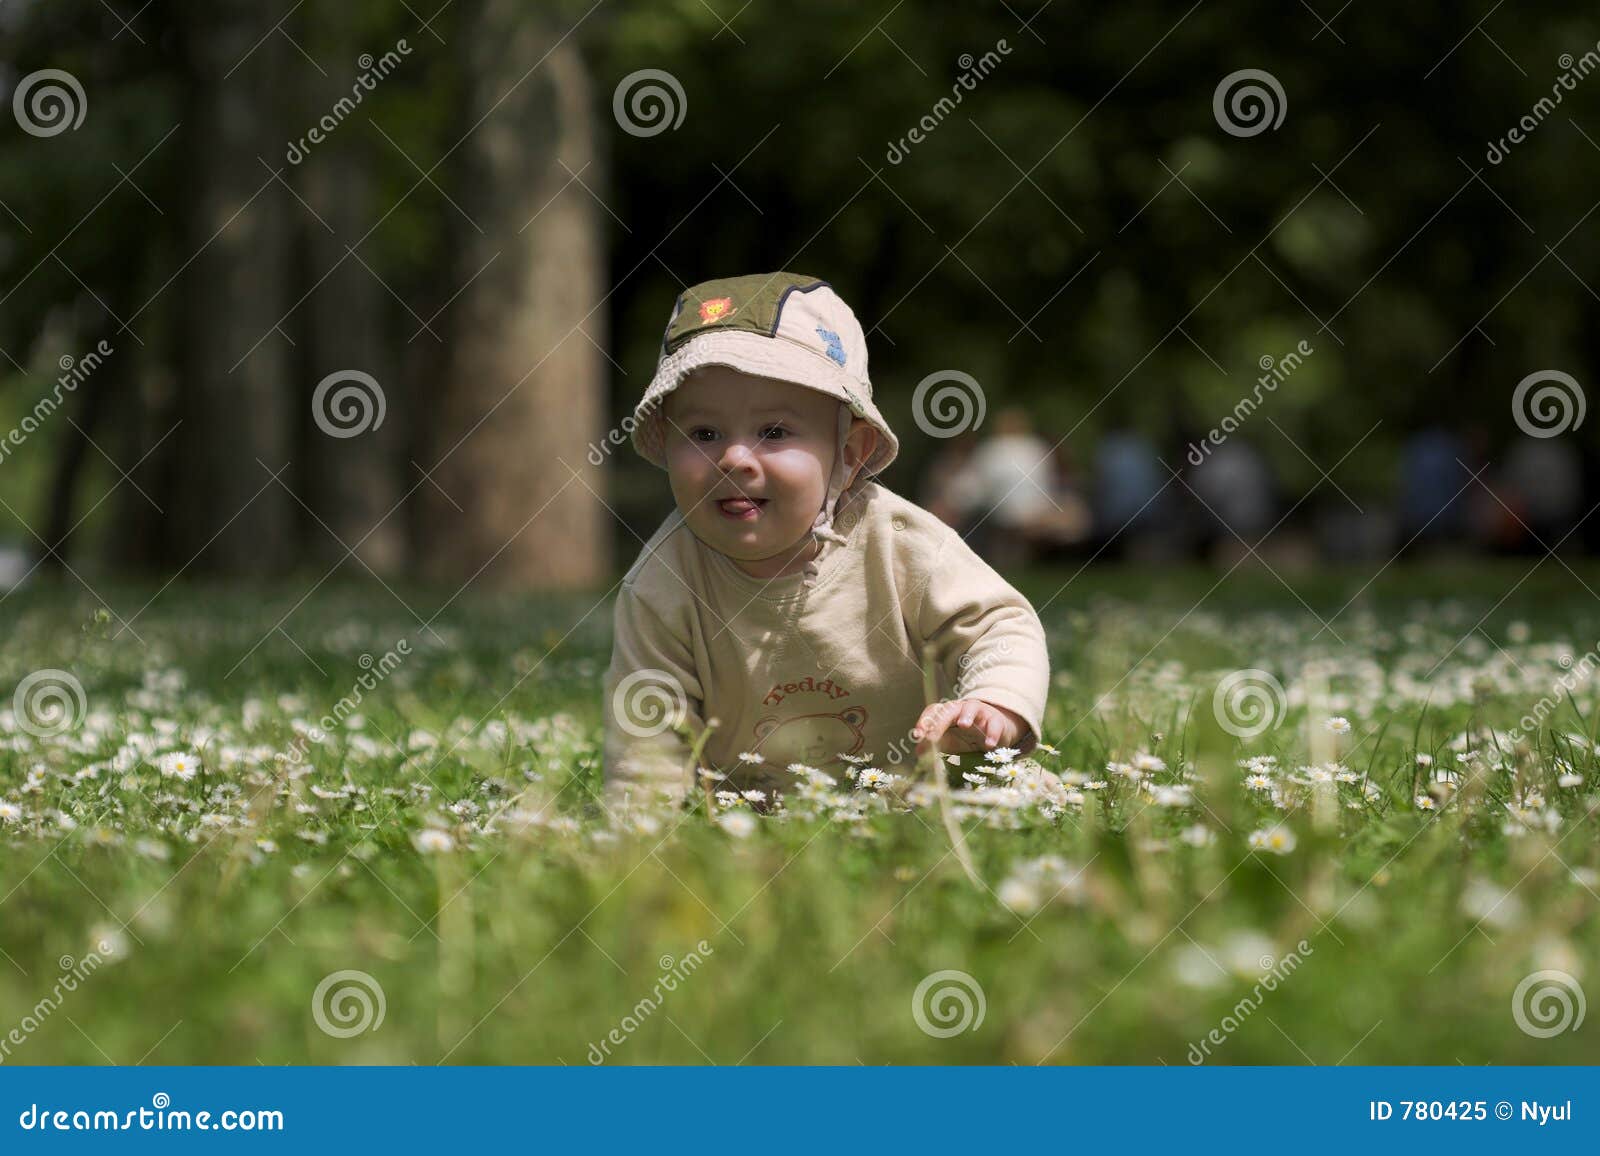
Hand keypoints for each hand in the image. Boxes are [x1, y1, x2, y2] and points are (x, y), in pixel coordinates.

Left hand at [913, 699, 1028, 755]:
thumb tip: (918, 752)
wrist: (996, 732)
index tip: (917, 735)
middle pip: (949, 710)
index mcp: (947, 712)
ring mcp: (979, 712)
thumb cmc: (969, 736)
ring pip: (972, 707)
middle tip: (931, 738)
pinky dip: (992, 733)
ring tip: (963, 725)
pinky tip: (989, 745)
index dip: (924, 721)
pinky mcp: (996, 720)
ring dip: (967, 715)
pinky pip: (994, 724)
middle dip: (939, 723)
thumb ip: (936, 745)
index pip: (933, 711)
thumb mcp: (951, 741)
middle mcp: (961, 709)